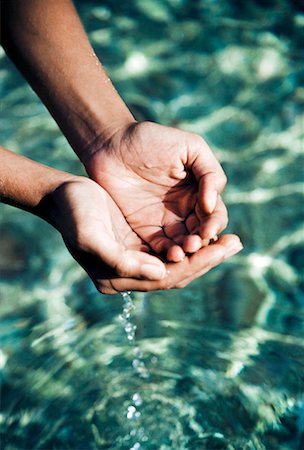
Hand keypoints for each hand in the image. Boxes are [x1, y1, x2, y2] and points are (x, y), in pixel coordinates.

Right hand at [47, 177, 241, 293]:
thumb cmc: (74, 212)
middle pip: (176, 273)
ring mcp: (134, 261)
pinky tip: (209, 232)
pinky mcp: (138, 245)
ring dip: (204, 252)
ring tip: (231, 240)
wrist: (64, 194)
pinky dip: (191, 241)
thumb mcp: (91, 235)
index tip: (221, 248)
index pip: (165, 277)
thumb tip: (160, 272)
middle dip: (208, 259)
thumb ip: (122, 261)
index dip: (195, 264)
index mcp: (116, 278)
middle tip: (236, 243)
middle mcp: (128, 275)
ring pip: (177, 262)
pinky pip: (172, 249)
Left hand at [85, 121, 227, 262]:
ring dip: (185, 252)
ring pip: (183, 245)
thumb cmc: (152, 140)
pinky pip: (159, 247)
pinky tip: (168, 255)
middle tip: (194, 244)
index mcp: (200, 192)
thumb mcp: (189, 147)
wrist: (111, 143)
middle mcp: (186, 211)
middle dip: (201, 243)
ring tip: (181, 252)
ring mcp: (165, 222)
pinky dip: (166, 253)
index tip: (208, 230)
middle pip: (202, 235)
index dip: (214, 224)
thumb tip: (212, 203)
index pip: (215, 215)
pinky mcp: (144, 230)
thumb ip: (210, 172)